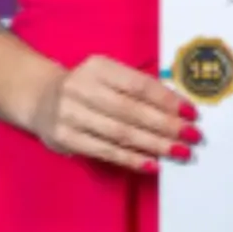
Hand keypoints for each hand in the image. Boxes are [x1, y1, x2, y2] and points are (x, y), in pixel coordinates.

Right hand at [29, 55, 198, 173]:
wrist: (39, 97)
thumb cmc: (87, 87)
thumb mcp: (108, 76)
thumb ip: (137, 88)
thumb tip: (178, 108)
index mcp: (98, 67)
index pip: (139, 84)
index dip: (167, 99)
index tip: (191, 113)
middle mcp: (81, 87)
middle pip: (131, 110)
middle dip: (166, 125)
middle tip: (192, 136)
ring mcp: (70, 114)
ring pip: (120, 133)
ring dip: (154, 144)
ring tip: (179, 152)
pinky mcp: (64, 138)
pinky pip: (104, 151)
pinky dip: (131, 159)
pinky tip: (152, 164)